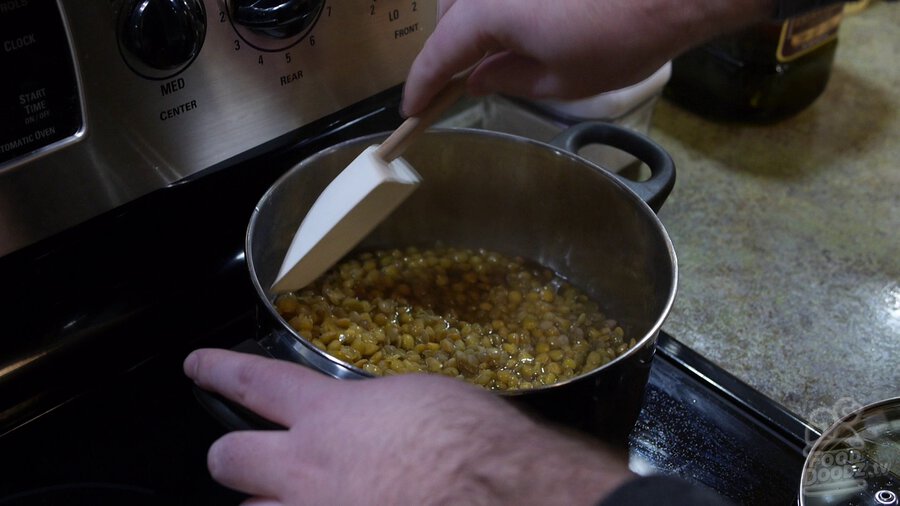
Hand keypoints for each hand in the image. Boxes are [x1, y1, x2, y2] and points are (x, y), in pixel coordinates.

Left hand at [184, 348, 633, 504]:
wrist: (502, 493)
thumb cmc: (472, 442)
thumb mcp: (417, 400)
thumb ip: (371, 410)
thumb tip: (365, 417)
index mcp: (329, 418)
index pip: (252, 382)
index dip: (218, 370)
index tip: (199, 365)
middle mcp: (307, 471)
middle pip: (229, 459)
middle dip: (233, 454)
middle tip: (250, 455)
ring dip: (273, 500)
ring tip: (303, 494)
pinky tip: (344, 505)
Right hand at [401, 0, 773, 115]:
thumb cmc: (620, 34)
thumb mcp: (558, 80)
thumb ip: (505, 78)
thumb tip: (478, 78)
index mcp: (486, 11)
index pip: (438, 53)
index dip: (421, 86)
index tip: (411, 111)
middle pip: (451, 16)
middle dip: (448, 52)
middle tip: (454, 87)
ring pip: (474, 0)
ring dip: (473, 26)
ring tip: (489, 59)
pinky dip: (500, 12)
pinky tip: (520, 28)